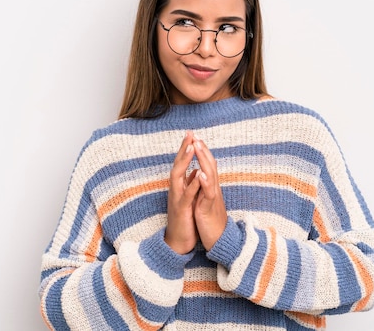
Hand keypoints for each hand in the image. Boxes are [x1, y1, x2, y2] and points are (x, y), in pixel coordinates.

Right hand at [164, 132, 200, 253]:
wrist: (179, 241)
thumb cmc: (185, 219)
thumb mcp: (188, 199)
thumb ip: (190, 185)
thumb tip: (194, 172)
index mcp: (179, 186)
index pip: (182, 163)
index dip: (186, 148)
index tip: (192, 134)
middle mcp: (175, 190)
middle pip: (177, 165)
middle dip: (183, 148)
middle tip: (189, 133)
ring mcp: (177, 199)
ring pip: (178, 176)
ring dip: (185, 161)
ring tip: (192, 147)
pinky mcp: (181, 210)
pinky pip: (186, 195)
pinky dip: (192, 184)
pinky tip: (198, 174)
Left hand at [191, 136, 227, 250]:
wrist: (220, 241)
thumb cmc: (211, 222)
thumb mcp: (205, 201)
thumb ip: (203, 187)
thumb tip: (199, 174)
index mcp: (210, 187)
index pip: (207, 165)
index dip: (201, 152)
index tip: (194, 138)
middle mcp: (213, 189)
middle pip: (210, 165)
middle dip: (202, 149)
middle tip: (195, 135)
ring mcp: (213, 197)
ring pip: (211, 175)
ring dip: (204, 159)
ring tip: (198, 146)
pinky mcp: (209, 208)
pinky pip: (208, 193)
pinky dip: (205, 182)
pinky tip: (200, 173)